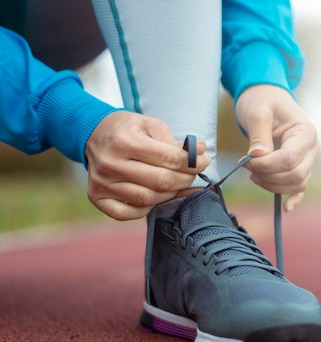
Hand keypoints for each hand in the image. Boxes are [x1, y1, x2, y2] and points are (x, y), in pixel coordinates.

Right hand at [85, 111, 209, 219]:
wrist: (92, 133)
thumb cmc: (127, 130)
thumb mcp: (150, 125)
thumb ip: (174, 142)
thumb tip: (200, 152)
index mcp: (125, 141)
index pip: (168, 158)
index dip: (193, 163)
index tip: (203, 161)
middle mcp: (110, 163)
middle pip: (160, 182)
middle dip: (185, 179)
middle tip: (192, 174)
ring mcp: (102, 183)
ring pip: (147, 199)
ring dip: (168, 194)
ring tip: (174, 184)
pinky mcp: (97, 197)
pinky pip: (127, 214)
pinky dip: (145, 208)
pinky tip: (153, 196)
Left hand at [236, 84, 319, 211]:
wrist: (267, 98)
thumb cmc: (262, 101)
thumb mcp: (257, 112)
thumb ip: (258, 135)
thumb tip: (257, 156)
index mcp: (305, 131)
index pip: (289, 159)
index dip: (267, 165)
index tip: (247, 162)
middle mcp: (312, 148)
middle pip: (295, 175)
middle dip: (268, 176)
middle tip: (246, 167)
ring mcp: (308, 159)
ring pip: (296, 184)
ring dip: (273, 185)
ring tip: (253, 173)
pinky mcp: (300, 166)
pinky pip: (300, 187)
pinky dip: (293, 198)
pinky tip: (285, 208)